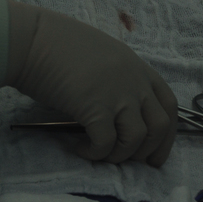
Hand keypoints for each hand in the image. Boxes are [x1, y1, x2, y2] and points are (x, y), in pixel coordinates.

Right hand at [7, 1, 176, 165]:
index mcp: (138, 67)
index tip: (155, 154)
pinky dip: (94, 153)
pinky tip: (79, 148)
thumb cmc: (60, 44)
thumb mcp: (102, 55)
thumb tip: (118, 114)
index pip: (168, 105)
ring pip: (136, 139)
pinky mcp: (95, 108)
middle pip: (159, 126)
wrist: (34, 39)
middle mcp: (134, 81)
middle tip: (129, 163)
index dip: (166, 135)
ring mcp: (117, 94)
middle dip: (148, 151)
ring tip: (99, 153)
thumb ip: (118, 79)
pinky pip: (105, 143)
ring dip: (119, 155)